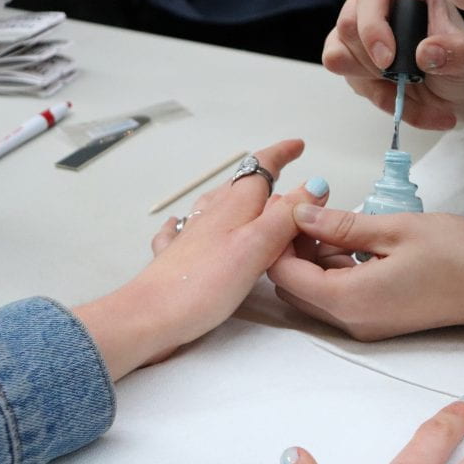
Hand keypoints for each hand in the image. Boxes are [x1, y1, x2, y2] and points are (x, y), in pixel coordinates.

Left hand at [74, 140, 330, 379]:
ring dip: (237, 196)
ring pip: (218, 204)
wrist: (149, 316)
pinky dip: (192, 221)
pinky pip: (186, 229)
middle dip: (265, 177)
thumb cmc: (204, 283)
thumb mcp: (256, 246)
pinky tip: (183, 224)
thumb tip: (314, 185)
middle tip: (286, 176)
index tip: (298, 146)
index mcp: (234, 207)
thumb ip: (286, 215)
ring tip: (252, 200)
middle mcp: (212, 214)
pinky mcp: (178, 258)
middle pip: (241, 185)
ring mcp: (192, 235)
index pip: (261, 168)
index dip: (280, 154)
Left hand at [267, 205, 463, 340]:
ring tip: (339, 222)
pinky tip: (358, 242)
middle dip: (293, 250)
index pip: (285, 274)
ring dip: (316, 259)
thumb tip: (299, 214)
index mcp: (350, 299)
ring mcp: (367, 325)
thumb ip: (340, 225)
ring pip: (316, 292)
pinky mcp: (381, 320)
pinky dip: (336, 269)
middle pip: (294, 288)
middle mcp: (352, 321)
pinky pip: (340, 297)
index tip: (290, 207)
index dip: (279, 239)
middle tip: (312, 211)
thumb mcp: (394, 228)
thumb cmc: (460, 256)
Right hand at [323, 0, 463, 128]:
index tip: (388, 60)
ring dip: (374, 81)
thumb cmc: (461, 59)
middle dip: (373, 61)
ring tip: (408, 84)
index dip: (374, 27)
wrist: (457, 90)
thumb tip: (427, 52)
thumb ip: (455, 52)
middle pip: (348, 25)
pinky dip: (378, 96)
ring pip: (338, 54)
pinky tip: (401, 96)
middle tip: (406, 76)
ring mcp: (358, 28)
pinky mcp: (350, 57)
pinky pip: (349, 80)